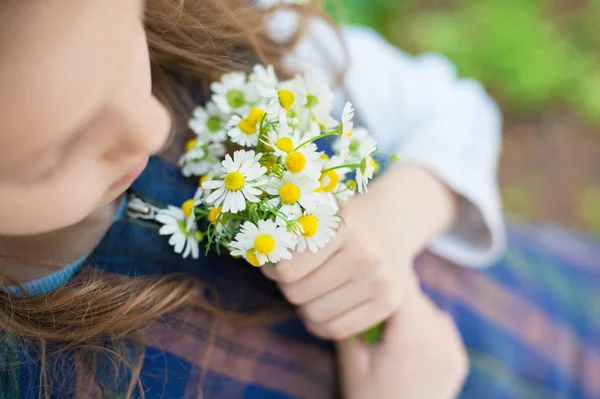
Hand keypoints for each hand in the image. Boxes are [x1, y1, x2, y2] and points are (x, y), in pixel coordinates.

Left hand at [262, 165, 457, 340]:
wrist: (390, 223)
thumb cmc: (340, 222)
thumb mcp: (317, 214)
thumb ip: (288, 232)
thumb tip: (257, 255)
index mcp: (342, 225)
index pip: (288, 270)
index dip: (273, 270)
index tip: (275, 264)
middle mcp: (365, 253)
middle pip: (298, 294)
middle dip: (288, 288)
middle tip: (293, 279)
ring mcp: (380, 279)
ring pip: (315, 315)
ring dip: (303, 307)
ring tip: (309, 291)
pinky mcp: (389, 302)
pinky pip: (336, 330)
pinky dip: (319, 324)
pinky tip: (322, 307)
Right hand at [338, 276, 468, 398]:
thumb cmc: (368, 397)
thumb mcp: (351, 358)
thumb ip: (356, 318)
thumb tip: (359, 283)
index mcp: (412, 337)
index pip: (400, 286)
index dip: (381, 280)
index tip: (366, 279)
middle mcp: (439, 339)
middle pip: (414, 298)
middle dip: (393, 300)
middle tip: (373, 317)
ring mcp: (452, 351)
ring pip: (427, 310)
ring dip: (410, 315)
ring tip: (391, 340)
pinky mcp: (458, 360)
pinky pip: (439, 327)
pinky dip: (424, 330)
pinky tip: (408, 351)